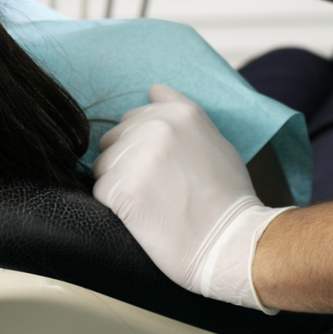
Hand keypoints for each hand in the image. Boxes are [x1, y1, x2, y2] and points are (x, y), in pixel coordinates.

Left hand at [93, 84, 287, 308]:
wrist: (232, 244)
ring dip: (119, 185)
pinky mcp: (121, 186)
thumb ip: (180, 111)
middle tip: (157, 191)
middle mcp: (157, 126)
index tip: (163, 171)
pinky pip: (100, 191)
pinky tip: (142, 217)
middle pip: (113, 139)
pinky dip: (115, 207)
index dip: (143, 149)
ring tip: (151, 204)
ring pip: (103, 165)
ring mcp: (137, 155)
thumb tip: (152, 89)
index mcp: (181, 113)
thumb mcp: (215, 142)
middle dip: (127, 164)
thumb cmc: (227, 198)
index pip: (133, 118)